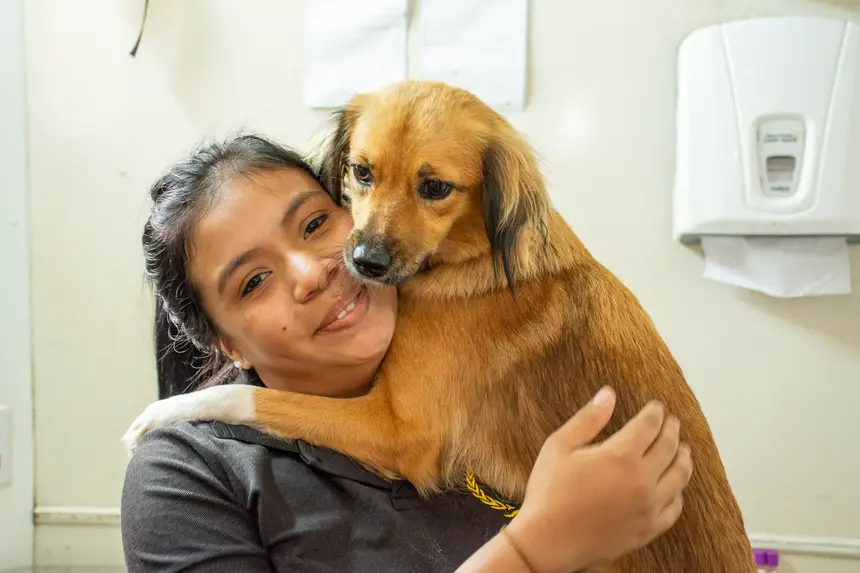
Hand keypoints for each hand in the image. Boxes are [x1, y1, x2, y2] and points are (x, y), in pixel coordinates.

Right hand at [503, 387, 692, 572]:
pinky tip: (674, 487)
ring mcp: (648, 507)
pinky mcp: (647, 529)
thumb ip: (588, 419)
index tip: (656, 407)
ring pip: (678, 477)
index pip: (649, 426)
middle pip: (668, 448)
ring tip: (683, 449)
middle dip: (672, 430)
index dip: (655, 413)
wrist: (548, 540)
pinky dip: (678, 493)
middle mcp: (641, 480)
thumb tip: (608, 394)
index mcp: (620, 456)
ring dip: (683, 458)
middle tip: (672, 421)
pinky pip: (674, 508)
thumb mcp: (560, 446)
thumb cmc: (549, 492)